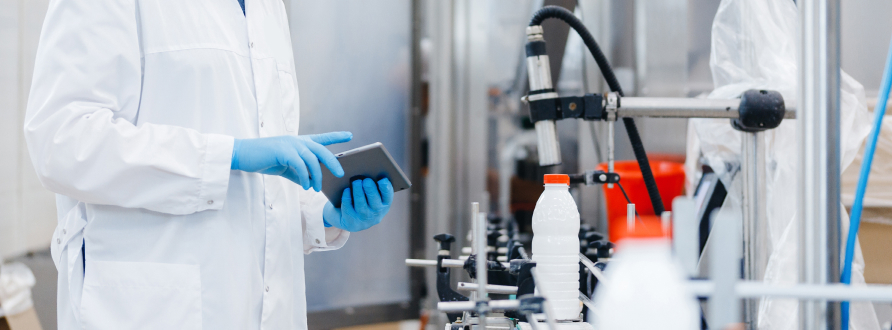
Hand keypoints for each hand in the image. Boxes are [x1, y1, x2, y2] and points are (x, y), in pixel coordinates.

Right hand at [231, 132, 351, 190]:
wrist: (243, 155)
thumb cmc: (264, 160)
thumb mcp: (285, 167)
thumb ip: (300, 173)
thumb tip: (312, 183)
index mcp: (299, 142)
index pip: (321, 138)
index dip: (336, 136)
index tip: (350, 135)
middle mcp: (297, 140)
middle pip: (321, 150)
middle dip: (333, 162)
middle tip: (340, 174)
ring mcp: (290, 144)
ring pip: (312, 159)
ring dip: (317, 176)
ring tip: (316, 188)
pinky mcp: (283, 151)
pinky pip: (300, 165)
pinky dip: (304, 177)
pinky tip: (305, 186)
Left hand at [323, 178, 393, 231]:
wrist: (345, 216)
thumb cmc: (360, 199)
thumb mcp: (369, 194)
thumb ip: (371, 184)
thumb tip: (368, 170)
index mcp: (384, 204)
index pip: (388, 197)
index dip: (386, 189)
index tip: (382, 179)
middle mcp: (376, 213)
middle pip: (375, 202)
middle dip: (371, 190)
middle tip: (366, 180)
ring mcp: (364, 219)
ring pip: (362, 206)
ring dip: (359, 193)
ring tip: (356, 182)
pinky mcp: (351, 222)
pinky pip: (349, 209)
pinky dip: (347, 199)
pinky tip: (346, 190)